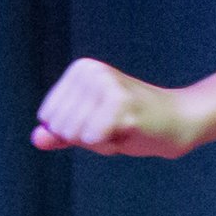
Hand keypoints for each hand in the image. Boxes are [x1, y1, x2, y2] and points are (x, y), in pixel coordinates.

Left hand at [34, 58, 201, 156]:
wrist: (178, 121)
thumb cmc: (130, 124)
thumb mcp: (89, 127)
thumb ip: (60, 133)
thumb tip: (36, 139)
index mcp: (81, 70)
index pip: (49, 118)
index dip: (74, 131)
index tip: (101, 121)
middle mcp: (92, 71)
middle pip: (61, 127)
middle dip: (86, 138)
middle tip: (114, 127)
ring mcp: (107, 85)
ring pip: (75, 134)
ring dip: (98, 143)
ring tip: (122, 128)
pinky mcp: (121, 103)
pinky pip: (92, 139)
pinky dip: (109, 145)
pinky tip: (129, 132)